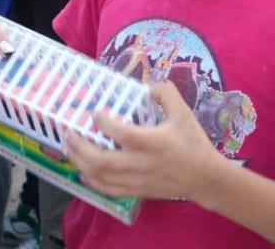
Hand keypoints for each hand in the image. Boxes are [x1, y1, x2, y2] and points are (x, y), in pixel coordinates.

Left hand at [64, 81, 225, 202]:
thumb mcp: (184, 113)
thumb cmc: (193, 143)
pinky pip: (109, 190)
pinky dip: (91, 181)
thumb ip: (166, 93)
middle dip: (80, 146)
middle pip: (102, 160)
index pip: (122, 134)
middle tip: (69, 131)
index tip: (94, 113)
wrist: (206, 178)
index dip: (103, 123)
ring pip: (101, 176)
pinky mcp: (137, 191)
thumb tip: (147, 82)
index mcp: (153, 142)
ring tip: (69, 147)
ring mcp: (137, 180)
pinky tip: (82, 171)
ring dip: (80, 161)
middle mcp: (142, 163)